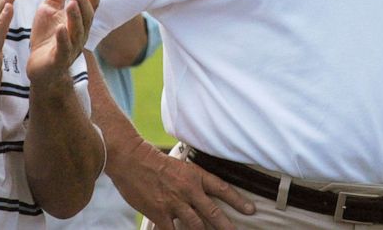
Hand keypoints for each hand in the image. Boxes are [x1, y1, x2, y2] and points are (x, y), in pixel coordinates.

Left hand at [27, 0, 98, 85]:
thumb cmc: (47, 36)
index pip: (90, 6)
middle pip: (86, 18)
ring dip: (75, 18)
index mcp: (78, 21)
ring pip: (76, 32)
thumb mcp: (51, 8)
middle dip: (82, 3)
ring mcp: (70, 48)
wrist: (40, 69)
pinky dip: (63, 39)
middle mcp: (79, 34)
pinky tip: (60, 28)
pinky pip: (63, 49)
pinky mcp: (58, 60)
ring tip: (71, 4)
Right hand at [117, 143, 253, 229]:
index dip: (238, 201)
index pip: (222, 188)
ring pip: (197, 226)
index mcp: (195, 175)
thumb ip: (191, 180)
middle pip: (213, 213)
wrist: (131, 159)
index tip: (251, 210)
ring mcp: (175, 203)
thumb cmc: (153, 160)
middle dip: (227, 227)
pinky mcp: (160, 214)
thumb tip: (200, 192)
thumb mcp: (179, 165)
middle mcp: (188, 190)